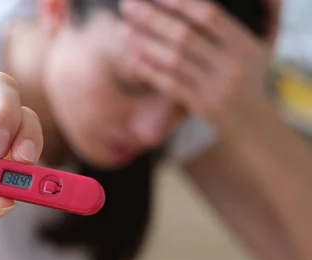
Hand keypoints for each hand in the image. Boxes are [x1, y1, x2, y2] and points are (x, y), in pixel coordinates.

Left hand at [120, 0, 281, 133]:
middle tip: (127, 6)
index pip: (208, 15)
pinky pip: (169, 84)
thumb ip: (244, 23)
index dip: (179, 3)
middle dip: (152, 18)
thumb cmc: (249, 79)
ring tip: (124, 30)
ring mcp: (217, 87)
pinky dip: (149, 69)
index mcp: (244, 44)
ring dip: (145, 43)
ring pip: (173, 60)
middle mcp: (232, 64)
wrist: (256, 125)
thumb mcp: (258, 48)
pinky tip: (132, 57)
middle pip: (184, 35)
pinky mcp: (203, 106)